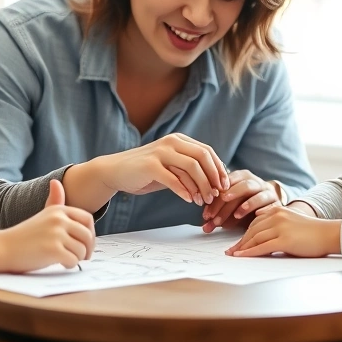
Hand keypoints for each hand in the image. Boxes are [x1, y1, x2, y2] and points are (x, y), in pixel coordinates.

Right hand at [0, 179, 95, 273]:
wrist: (3, 248)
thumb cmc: (25, 235)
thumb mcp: (42, 215)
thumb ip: (55, 202)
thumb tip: (56, 182)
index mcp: (58, 210)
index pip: (88, 219)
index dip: (91, 234)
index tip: (86, 244)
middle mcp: (59, 219)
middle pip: (87, 236)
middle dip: (87, 249)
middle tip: (82, 257)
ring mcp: (56, 234)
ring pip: (82, 250)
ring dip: (76, 258)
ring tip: (66, 259)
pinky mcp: (53, 250)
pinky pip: (73, 261)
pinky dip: (69, 265)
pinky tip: (60, 264)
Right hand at [95, 133, 228, 205]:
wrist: (116, 171)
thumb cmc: (146, 172)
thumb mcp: (170, 167)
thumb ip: (188, 170)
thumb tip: (214, 182)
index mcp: (178, 140)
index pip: (207, 151)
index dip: (218, 168)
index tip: (225, 185)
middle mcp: (171, 142)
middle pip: (202, 157)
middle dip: (214, 177)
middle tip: (218, 194)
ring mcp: (160, 152)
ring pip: (191, 167)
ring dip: (201, 186)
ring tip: (203, 201)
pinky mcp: (150, 166)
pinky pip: (173, 179)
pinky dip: (184, 191)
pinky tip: (190, 201)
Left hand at [202, 170, 279, 232]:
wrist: (271, 201)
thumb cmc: (247, 202)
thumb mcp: (231, 205)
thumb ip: (218, 212)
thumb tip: (205, 227)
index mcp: (240, 177)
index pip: (225, 183)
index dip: (215, 199)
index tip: (206, 215)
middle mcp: (254, 181)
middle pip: (239, 187)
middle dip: (226, 203)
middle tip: (215, 217)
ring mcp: (266, 190)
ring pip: (255, 193)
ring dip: (245, 204)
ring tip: (236, 215)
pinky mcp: (276, 201)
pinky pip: (270, 203)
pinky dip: (263, 209)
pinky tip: (256, 215)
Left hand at [224, 206, 340, 257]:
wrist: (329, 234)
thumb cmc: (312, 231)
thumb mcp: (291, 221)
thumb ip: (276, 223)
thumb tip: (261, 229)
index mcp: (277, 210)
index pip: (255, 223)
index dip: (244, 234)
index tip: (236, 243)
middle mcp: (276, 216)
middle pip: (252, 230)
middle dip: (240, 242)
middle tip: (230, 251)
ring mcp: (280, 227)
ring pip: (255, 238)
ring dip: (242, 248)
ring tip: (233, 255)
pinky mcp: (284, 240)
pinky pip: (262, 247)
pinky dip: (249, 252)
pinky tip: (242, 256)